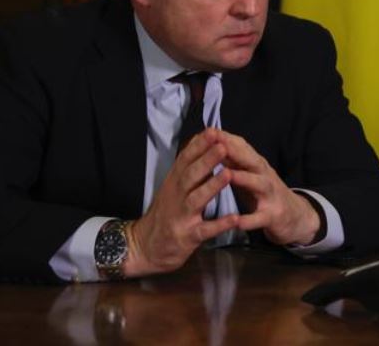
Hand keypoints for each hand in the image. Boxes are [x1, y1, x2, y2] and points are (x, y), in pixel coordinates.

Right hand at [125, 130, 240, 276]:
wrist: (144, 246)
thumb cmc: (166, 213)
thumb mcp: (173, 188)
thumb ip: (189, 169)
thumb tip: (205, 144)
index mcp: (174, 183)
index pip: (185, 160)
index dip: (198, 145)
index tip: (213, 131)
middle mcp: (175, 196)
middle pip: (190, 175)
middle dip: (207, 160)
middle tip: (223, 146)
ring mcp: (181, 217)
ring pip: (196, 199)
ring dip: (212, 186)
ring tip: (228, 174)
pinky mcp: (187, 237)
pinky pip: (204, 230)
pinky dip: (219, 224)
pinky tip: (234, 218)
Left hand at [214, 130, 320, 245]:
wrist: (294, 215)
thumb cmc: (264, 192)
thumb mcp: (250, 173)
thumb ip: (234, 160)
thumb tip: (213, 143)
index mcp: (256, 165)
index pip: (242, 147)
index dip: (226, 139)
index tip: (207, 130)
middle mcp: (265, 176)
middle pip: (251, 160)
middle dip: (235, 151)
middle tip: (217, 143)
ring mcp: (270, 195)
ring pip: (259, 184)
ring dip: (244, 178)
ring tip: (228, 174)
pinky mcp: (272, 216)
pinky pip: (260, 218)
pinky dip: (249, 220)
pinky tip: (237, 222)